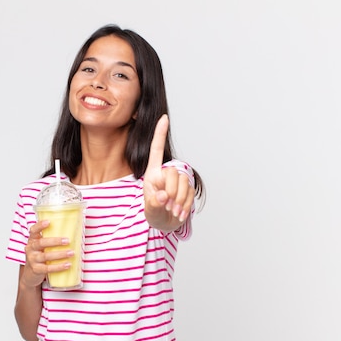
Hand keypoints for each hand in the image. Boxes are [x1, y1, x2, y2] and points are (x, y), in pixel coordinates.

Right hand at [22, 220, 72, 286]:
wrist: (30, 274)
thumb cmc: (41, 256)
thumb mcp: (42, 246)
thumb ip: (51, 239)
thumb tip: (73, 232)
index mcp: (33, 240)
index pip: (33, 230)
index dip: (40, 226)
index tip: (49, 222)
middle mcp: (31, 248)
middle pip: (41, 243)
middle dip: (55, 241)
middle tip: (67, 241)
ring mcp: (32, 259)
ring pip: (46, 256)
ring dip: (60, 254)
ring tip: (71, 253)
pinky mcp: (36, 270)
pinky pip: (48, 268)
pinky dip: (58, 267)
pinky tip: (67, 265)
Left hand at [143, 114, 195, 230]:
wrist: (167, 223)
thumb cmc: (154, 213)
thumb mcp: (150, 210)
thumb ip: (154, 203)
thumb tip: (163, 196)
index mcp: (152, 173)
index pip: (156, 151)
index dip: (160, 134)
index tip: (163, 118)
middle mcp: (166, 173)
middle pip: (172, 173)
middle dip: (171, 191)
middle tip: (167, 207)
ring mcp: (178, 180)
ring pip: (184, 182)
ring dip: (179, 200)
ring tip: (172, 211)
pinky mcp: (188, 188)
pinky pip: (190, 192)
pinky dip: (185, 206)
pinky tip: (179, 213)